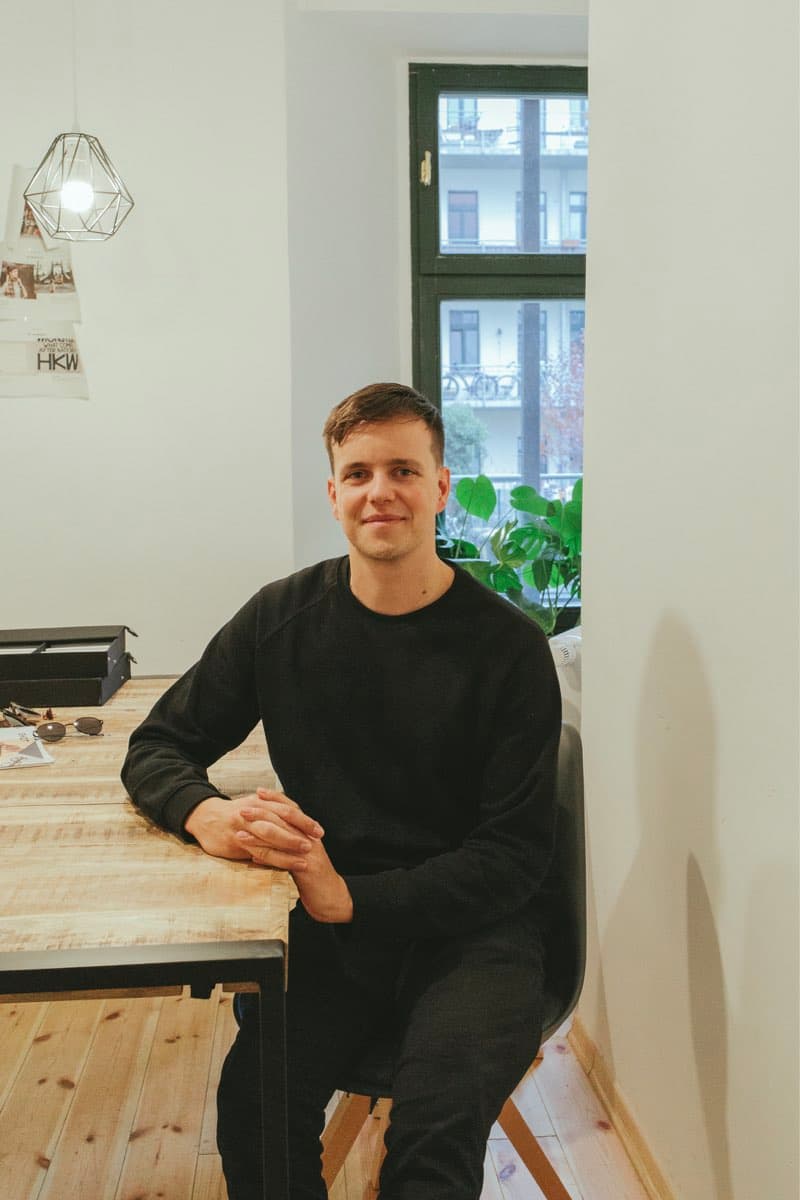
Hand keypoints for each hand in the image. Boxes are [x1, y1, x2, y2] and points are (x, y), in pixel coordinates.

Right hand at [183, 788, 320, 863]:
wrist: (205, 817)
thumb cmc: (234, 814)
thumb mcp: (254, 804)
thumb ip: (273, 810)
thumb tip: (296, 818)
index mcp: (261, 802)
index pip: (287, 810)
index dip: (304, 821)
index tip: (319, 831)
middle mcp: (254, 811)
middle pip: (281, 821)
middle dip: (299, 833)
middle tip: (314, 844)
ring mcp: (244, 826)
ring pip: (269, 837)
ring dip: (287, 849)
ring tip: (303, 860)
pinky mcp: (235, 841)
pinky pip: (256, 850)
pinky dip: (270, 858)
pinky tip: (280, 865)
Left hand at [238, 790, 352, 923]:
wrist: (331, 897)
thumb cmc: (313, 877)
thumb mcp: (301, 855)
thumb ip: (287, 844)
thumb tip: (264, 838)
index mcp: (309, 832)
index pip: (291, 809)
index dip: (276, 799)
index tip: (258, 792)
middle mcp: (310, 838)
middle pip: (285, 819)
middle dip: (262, 813)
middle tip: (242, 809)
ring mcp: (309, 852)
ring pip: (282, 838)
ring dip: (259, 836)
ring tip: (239, 833)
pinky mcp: (306, 868)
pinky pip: (284, 860)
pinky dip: (268, 858)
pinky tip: (253, 859)